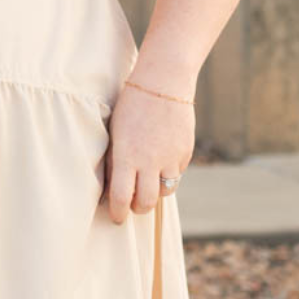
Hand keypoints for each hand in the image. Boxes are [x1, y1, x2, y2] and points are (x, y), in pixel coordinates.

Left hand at [102, 83, 194, 224]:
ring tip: (147, 182)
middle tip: (132, 205)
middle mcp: (151, 161)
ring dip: (155, 193)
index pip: (122, 198)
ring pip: (165, 192)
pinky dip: (167, 174)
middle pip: (147, 203)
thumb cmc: (131, 107)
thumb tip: (112, 190)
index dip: (118, 213)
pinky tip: (160, 160)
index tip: (116, 217)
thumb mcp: (116, 134)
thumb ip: (115, 162)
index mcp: (127, 156)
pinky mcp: (185, 152)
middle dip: (138, 208)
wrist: (163, 82)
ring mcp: (171, 158)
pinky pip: (177, 174)